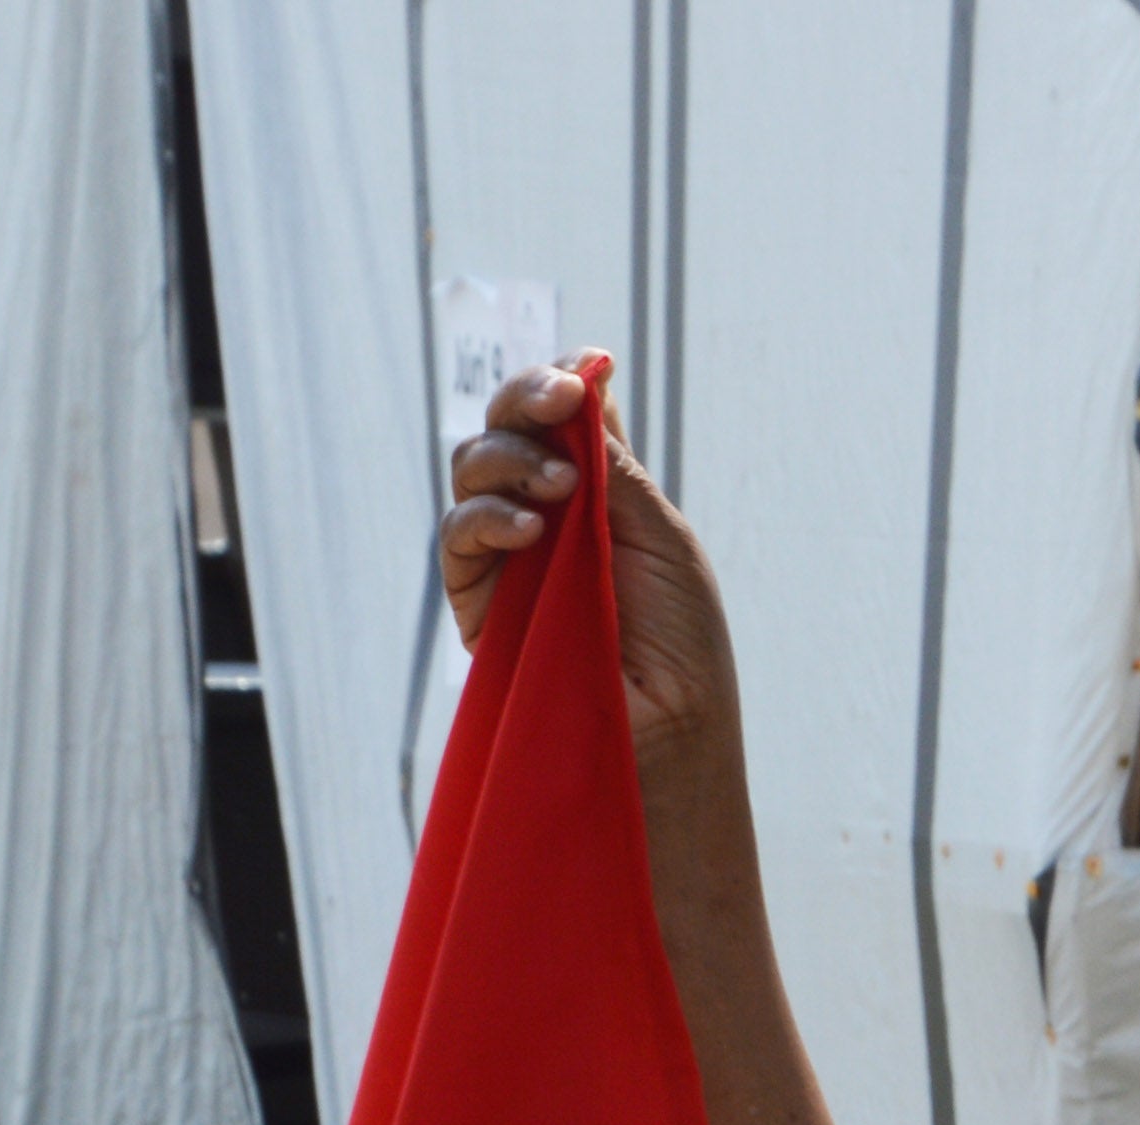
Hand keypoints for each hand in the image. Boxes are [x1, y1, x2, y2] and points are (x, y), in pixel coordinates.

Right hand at [441, 361, 745, 770]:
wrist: (668, 732)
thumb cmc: (681, 643)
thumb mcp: (659, 535)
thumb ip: (612, 465)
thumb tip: (586, 377)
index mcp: (597, 493)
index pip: (559, 417)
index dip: (557, 385)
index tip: (579, 380)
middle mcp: (547, 515)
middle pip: (506, 427)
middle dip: (525, 400)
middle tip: (559, 402)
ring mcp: (508, 557)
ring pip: (472, 470)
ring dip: (510, 459)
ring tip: (560, 489)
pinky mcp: (479, 603)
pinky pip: (458, 538)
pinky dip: (488, 518)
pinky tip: (528, 530)